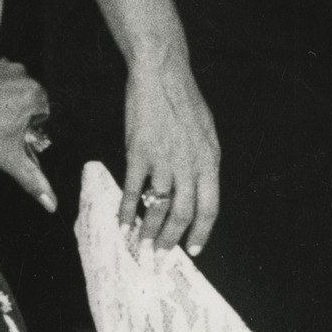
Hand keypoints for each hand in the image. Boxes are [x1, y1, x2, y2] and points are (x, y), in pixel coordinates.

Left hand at [0, 57, 56, 212]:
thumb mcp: (8, 159)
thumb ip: (34, 180)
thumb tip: (53, 205)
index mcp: (36, 94)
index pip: (46, 113)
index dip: (33, 126)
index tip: (15, 134)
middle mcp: (25, 74)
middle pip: (33, 98)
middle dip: (21, 112)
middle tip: (0, 126)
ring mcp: (5, 64)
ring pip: (17, 85)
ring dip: (8, 98)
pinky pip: (1, 74)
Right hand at [121, 49, 220, 255]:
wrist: (162, 75)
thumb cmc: (185, 102)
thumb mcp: (207, 134)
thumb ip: (203, 164)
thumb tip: (198, 191)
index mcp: (210, 161)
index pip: (210, 208)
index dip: (201, 232)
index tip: (193, 249)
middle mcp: (189, 165)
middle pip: (182, 214)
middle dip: (171, 240)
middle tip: (161, 256)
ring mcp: (163, 160)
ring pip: (157, 207)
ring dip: (148, 231)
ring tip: (142, 246)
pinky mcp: (138, 153)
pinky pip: (132, 190)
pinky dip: (126, 210)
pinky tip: (122, 223)